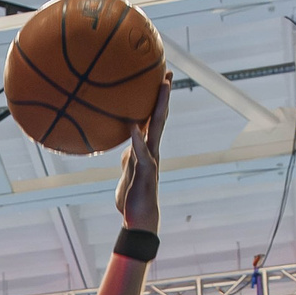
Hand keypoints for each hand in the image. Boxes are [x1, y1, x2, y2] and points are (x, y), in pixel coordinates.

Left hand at [114, 73, 171, 231]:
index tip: (160, 80)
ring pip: (156, 130)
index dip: (157, 101)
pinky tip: (133, 126)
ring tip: (161, 88)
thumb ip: (129, 156)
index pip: (153, 120)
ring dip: (158, 108)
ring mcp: (150, 160)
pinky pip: (140, 153)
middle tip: (167, 74)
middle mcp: (152, 151)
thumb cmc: (132, 197)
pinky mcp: (144, 173)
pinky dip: (137, 139)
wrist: (138, 220)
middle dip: (163, 96)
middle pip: (159, 118)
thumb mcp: (128, 171)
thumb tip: (128, 142)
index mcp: (147, 149)